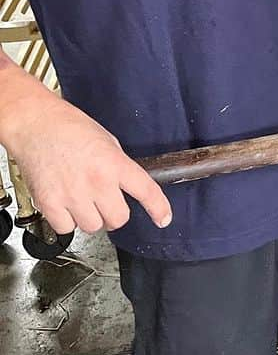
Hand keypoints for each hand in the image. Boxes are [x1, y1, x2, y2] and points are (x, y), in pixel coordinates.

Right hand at [0, 73, 171, 234]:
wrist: (36, 125)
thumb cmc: (71, 128)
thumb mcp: (108, 142)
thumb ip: (119, 167)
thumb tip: (126, 187)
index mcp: (115, 163)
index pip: (146, 191)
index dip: (158, 208)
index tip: (163, 219)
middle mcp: (96, 182)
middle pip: (118, 219)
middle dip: (115, 214)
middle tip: (107, 204)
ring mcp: (72, 195)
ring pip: (93, 227)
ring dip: (91, 218)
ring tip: (82, 200)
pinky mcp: (49, 203)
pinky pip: (66, 229)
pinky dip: (67, 222)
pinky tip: (65, 205)